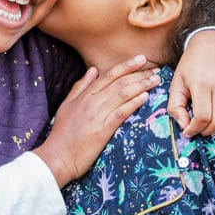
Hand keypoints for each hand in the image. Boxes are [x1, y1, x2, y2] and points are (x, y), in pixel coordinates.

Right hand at [35, 55, 155, 186]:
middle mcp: (92, 102)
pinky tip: (145, 97)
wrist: (57, 156)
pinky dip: (133, 103)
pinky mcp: (102, 131)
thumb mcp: (67, 105)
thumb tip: (93, 69)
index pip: (109, 75)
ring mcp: (97, 115)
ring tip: (156, 81)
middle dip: (139, 75)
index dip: (126, 65)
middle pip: (120, 83)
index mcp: (85, 96)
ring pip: (122, 94)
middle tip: (156, 70)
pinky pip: (120, 113)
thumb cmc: (62, 133)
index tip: (141, 59)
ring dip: (141, 85)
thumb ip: (80, 86)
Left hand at [170, 31, 214, 136]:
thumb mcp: (176, 83)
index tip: (189, 131)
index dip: (195, 129)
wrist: (212, 43)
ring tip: (213, 116)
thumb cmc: (192, 66)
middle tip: (200, 128)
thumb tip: (185, 127)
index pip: (202, 117)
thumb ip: (175, 107)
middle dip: (207, 130)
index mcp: (201, 83)